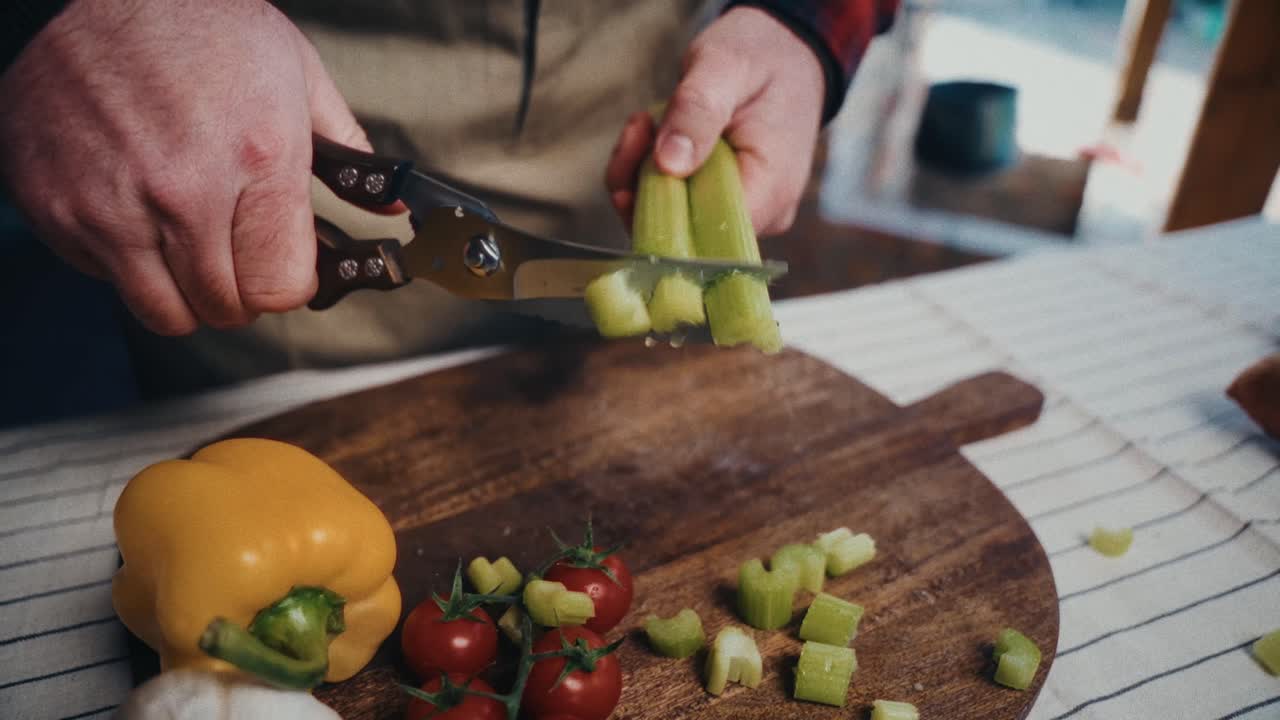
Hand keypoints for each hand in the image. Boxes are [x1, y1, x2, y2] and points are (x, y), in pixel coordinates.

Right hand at [0, 0, 372, 334]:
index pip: (279, 289)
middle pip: (224, 308)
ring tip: (187, 240)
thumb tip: (388, 205)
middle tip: (235, 252)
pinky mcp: (54, 206)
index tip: (280, 264)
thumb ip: (347, 151)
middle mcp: (182, 192)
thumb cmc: (204, 27)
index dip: (286, 283)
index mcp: (256, 160)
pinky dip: (124, 261)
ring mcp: (110, 205)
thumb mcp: (298, 76)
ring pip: (162, 311)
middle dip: (239, 291)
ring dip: (183, 290)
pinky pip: (103, 277)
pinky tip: (136, 208)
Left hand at [605, 6, 824, 236]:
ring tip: (645, 122)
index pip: (708, 236)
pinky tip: (651, 132)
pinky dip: (652, 170)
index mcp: (772, 188)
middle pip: (684, 232)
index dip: (663, 213)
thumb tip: (668, 165)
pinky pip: (677, 201)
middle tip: (639, 129)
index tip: (639, 165)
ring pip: (673, 217)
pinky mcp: (721, 201)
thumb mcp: (724, 67)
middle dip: (645, 186)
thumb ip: (696, 112)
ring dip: (643, 173)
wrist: (784, 52)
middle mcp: (762, 212)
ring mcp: (741, 210)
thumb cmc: (762, 55)